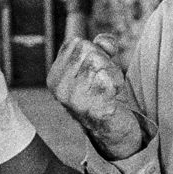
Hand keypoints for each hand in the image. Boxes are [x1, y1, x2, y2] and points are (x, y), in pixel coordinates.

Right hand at [47, 34, 142, 159]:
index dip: (96, 51)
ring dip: (113, 75)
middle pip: (90, 51)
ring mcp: (74, 100)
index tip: (97, 71)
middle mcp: (60, 88)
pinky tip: (112, 99)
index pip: (77, 43)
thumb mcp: (100, 66)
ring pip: (100, 63)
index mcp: (55, 77)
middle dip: (106, 62)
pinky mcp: (92, 109)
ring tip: (109, 91)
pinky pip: (109, 80)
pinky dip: (117, 86)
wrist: (113, 131)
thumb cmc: (105, 95)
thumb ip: (102, 47)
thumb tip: (105, 41)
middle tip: (105, 83)